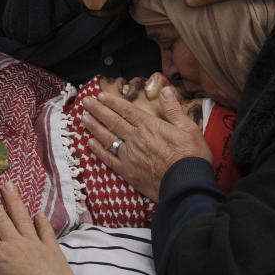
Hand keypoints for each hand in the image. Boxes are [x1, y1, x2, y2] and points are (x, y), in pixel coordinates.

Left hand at [82, 88, 210, 200]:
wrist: (186, 184)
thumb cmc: (191, 156)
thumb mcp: (188, 127)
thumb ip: (173, 109)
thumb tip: (166, 90)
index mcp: (149, 126)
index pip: (127, 110)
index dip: (112, 102)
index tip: (100, 96)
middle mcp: (135, 139)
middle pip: (113, 121)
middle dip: (97, 110)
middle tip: (85, 102)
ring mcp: (129, 156)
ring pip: (107, 138)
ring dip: (94, 127)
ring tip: (83, 118)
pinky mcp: (127, 172)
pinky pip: (108, 159)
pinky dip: (98, 150)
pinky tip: (89, 143)